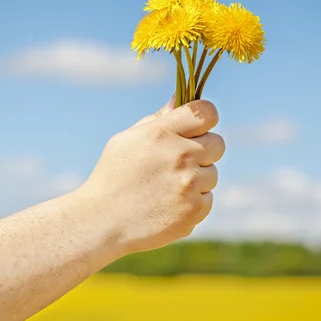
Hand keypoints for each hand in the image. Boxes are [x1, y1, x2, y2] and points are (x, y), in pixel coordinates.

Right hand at [76, 97, 224, 254]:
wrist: (102, 222)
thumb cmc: (113, 176)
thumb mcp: (128, 139)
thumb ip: (159, 119)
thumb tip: (181, 98)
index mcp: (162, 133)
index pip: (207, 113)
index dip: (205, 119)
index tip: (198, 128)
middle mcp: (180, 156)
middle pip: (218, 143)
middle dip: (203, 150)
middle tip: (180, 162)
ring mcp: (189, 185)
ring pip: (212, 174)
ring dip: (197, 179)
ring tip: (167, 188)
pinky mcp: (194, 211)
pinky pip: (208, 199)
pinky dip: (193, 203)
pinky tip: (169, 205)